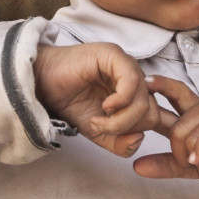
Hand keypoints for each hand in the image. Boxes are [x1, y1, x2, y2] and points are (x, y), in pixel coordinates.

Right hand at [34, 43, 161, 157]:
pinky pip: (132, 82)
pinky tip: (104, 105)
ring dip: (120, 120)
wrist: (43, 84)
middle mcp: (136, 79)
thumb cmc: (71, 103)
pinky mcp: (115, 55)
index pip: (155, 118)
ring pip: (143, 101)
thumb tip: (139, 138)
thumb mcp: (99, 133)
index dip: (136, 133)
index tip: (111, 136)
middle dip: (126, 128)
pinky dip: (120, 101)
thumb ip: (121, 143)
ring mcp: (127, 65)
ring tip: (97, 120)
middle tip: (100, 127)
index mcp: (135, 95)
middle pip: (152, 112)